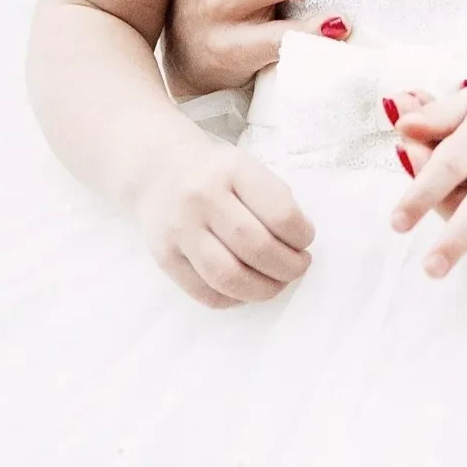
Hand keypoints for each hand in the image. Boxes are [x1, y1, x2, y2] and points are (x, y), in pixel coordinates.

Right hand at [131, 129, 314, 308]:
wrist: (160, 169)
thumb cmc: (216, 172)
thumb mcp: (247, 166)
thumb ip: (272, 198)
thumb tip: (298, 243)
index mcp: (233, 170)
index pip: (279, 212)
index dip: (301, 235)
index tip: (306, 240)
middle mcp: (203, 198)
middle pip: (255, 247)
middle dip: (287, 267)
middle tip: (299, 267)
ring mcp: (180, 230)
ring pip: (228, 276)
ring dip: (262, 290)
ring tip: (277, 284)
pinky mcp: (164, 257)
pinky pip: (203, 292)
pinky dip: (232, 299)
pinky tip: (246, 290)